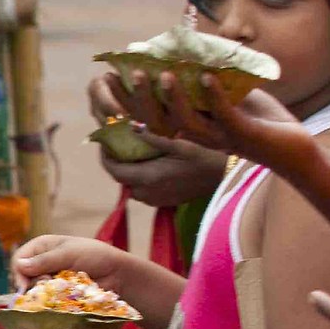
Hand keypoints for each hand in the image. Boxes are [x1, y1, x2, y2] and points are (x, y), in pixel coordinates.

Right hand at [8, 234, 126, 289]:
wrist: (116, 273)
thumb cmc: (96, 256)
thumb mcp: (69, 253)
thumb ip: (45, 260)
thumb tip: (19, 266)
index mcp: (41, 247)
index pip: (18, 259)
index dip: (19, 272)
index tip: (24, 285)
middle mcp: (41, 263)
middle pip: (22, 277)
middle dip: (32, 283)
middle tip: (47, 285)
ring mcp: (49, 279)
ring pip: (33, 290)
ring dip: (42, 292)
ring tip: (57, 292)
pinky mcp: (55, 293)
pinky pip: (45, 299)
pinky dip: (49, 300)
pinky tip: (57, 300)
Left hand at [99, 133, 228, 209]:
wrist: (224, 178)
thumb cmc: (203, 157)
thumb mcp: (178, 144)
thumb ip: (152, 138)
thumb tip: (131, 126)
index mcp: (146, 178)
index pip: (113, 170)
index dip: (105, 156)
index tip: (105, 142)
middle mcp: (146, 193)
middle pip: (121, 178)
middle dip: (116, 162)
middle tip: (118, 144)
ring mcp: (154, 200)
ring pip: (131, 186)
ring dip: (129, 171)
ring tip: (133, 153)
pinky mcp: (163, 202)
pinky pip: (143, 191)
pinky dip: (140, 179)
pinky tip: (149, 165)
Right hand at [116, 67, 308, 168]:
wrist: (294, 146)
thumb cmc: (260, 118)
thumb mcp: (229, 94)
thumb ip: (208, 78)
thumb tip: (191, 48)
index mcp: (188, 126)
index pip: (149, 115)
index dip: (129, 100)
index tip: (112, 78)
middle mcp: (197, 136)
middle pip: (158, 121)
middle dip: (143, 98)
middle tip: (132, 73)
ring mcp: (219, 137)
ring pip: (186, 122)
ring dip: (174, 97)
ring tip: (166, 74)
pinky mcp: (243, 135)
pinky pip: (224, 115)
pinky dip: (214, 95)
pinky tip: (208, 76)